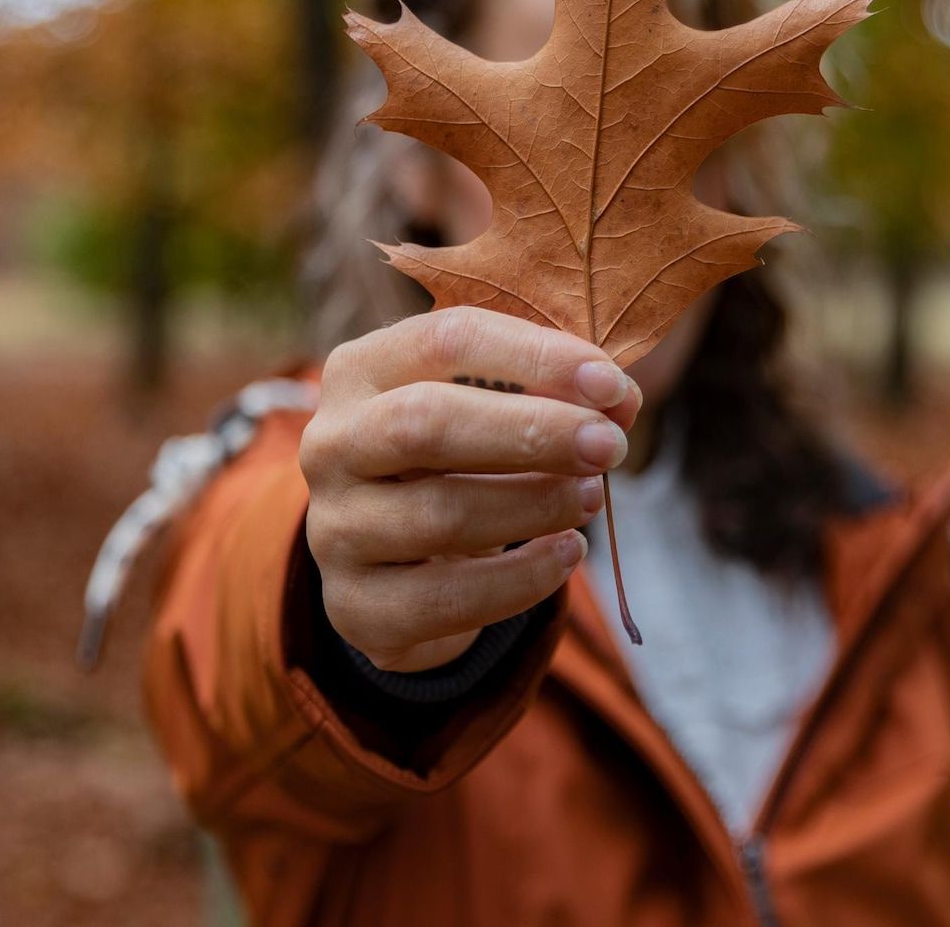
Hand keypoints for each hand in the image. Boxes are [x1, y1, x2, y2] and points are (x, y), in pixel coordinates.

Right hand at [301, 307, 641, 672]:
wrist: (399, 559)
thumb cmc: (458, 457)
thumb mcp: (491, 406)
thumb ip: (550, 390)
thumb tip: (618, 400)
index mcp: (360, 371)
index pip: (445, 342)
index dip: (534, 358)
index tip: (611, 384)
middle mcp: (331, 444)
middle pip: (425, 423)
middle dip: (530, 432)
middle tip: (609, 446)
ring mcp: (335, 529)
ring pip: (440, 515)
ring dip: (534, 504)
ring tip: (592, 497)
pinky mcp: (356, 606)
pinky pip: (447, 599)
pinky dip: (521, 578)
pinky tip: (567, 554)